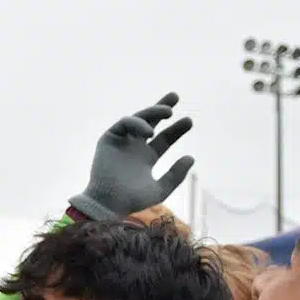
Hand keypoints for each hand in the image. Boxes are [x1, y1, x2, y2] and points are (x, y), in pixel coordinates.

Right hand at [69, 92, 195, 220]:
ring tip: (168, 111)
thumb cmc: (132, 200)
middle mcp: (134, 147)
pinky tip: (149, 131)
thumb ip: (176, 175)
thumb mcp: (160, 189)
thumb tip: (191, 157)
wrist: (108, 203)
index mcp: (146, 158)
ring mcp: (121, 142)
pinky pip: (124, 123)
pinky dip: (137, 123)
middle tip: (176, 96)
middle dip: (162, 108)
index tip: (189, 122)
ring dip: (153, 111)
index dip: (176, 129)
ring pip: (138, 119)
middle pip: (150, 122)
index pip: (164, 139)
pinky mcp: (108, 139)